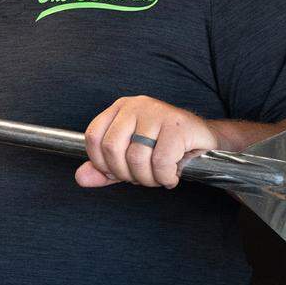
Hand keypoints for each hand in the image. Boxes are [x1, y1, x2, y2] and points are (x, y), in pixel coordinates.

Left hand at [76, 96, 217, 189]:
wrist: (204, 142)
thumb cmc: (165, 149)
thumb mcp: (129, 160)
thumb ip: (104, 169)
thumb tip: (80, 177)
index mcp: (119, 109)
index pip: (93, 137)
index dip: (101, 163)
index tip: (118, 173)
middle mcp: (136, 105)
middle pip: (112, 149)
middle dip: (126, 174)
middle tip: (142, 178)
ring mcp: (157, 112)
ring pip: (136, 158)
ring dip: (147, 178)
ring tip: (159, 177)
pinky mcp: (177, 125)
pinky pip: (160, 161)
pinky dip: (165, 177)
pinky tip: (172, 176)